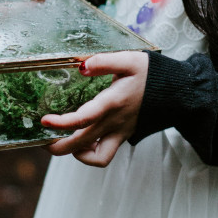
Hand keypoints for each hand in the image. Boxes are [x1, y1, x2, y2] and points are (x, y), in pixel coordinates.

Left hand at [42, 51, 148, 165]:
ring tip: (59, 142)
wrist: (176, 92)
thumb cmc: (152, 74)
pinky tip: (81, 144)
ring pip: (94, 157)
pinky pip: (104, 156)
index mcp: (112, 102)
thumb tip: (82, 66)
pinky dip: (89, 156)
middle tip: (42, 137)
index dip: (62, 123)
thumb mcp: (129, 60)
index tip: (44, 121)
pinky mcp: (122, 137)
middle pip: (81, 143)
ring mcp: (119, 132)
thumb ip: (104, 61)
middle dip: (56, 145)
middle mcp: (114, 122)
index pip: (84, 119)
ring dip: (73, 153)